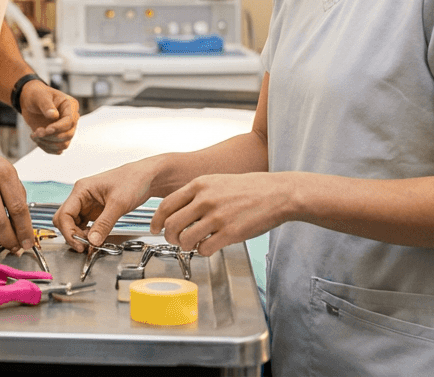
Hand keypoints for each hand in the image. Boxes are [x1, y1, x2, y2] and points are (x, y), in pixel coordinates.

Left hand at [18, 81, 78, 153]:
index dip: (59, 127)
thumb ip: (47, 105)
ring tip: (34, 134)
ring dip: (47, 143)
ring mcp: (65, 130)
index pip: (70, 121)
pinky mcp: (58, 138)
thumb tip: (54, 116)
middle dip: (52, 136)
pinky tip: (36, 138)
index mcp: (70, 106)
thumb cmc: (37, 95)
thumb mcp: (40, 96)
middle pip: (69, 135)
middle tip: (37, 132)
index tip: (47, 129)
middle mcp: (71, 119)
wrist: (30, 102)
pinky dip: (46, 147)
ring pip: (63, 144)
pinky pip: (57, 149)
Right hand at [52, 159, 155, 248]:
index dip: (68, 232)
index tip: (79, 244)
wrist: (146, 177)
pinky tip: (96, 239)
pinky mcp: (95, 211)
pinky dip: (88, 234)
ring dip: (79, 236)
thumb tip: (92, 241)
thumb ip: (104, 223)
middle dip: (72, 235)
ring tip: (92, 244)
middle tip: (85, 246)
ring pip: (73, 224)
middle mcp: (82, 197)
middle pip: (64, 220)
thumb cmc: (133, 180)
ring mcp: (88, 204)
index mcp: (82, 189)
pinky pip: (85, 225)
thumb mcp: (119, 203)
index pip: (64, 214)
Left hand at [151, 172, 296, 257]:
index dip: (156, 220)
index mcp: (200, 185)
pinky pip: (205, 248)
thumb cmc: (251, 188)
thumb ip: (198, 194)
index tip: (155, 228)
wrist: (278, 193)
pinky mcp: (230, 232)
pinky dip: (203, 251)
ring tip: (193, 245)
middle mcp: (205, 199)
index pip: (166, 205)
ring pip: (186, 239)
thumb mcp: (218, 182)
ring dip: (186, 246)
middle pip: (171, 224)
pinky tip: (209, 247)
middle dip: (169, 237)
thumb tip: (180, 210)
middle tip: (174, 240)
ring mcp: (217, 216)